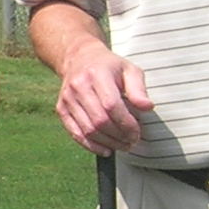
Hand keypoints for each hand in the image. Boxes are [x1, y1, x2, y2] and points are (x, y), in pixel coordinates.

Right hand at [54, 38, 153, 152]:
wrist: (79, 58)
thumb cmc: (109, 66)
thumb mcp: (129, 70)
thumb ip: (139, 89)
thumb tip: (147, 107)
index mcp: (97, 74)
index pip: (111, 105)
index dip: (126, 123)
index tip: (137, 132)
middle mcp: (78, 86)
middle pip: (99, 120)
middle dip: (119, 136)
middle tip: (132, 141)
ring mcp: (67, 99)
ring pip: (88, 130)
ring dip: (108, 143)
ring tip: (122, 145)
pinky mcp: (61, 109)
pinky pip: (75, 133)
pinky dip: (91, 146)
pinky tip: (105, 149)